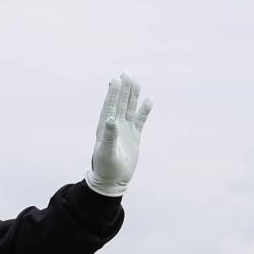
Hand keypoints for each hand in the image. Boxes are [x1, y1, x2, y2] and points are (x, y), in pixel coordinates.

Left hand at [85, 72, 152, 196]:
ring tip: (136, 81)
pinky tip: (148, 100)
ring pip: (130, 109)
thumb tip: (110, 118)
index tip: (115, 80)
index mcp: (105, 128)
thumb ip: (109, 135)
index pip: (110, 106)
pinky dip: (144, 111)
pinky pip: (140, 121)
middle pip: (120, 104)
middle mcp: (115, 126)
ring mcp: (125, 131)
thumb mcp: (106, 152)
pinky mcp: (134, 137)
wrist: (113, 181)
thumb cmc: (105, 168)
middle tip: (126, 73)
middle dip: (123, 89)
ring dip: (132, 96)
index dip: (112, 93)